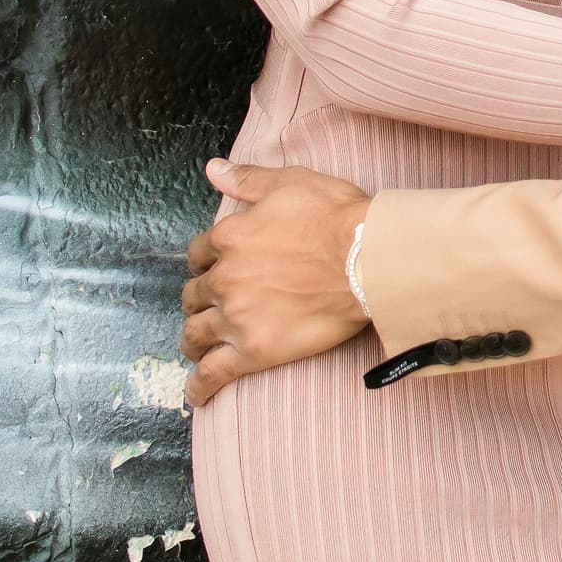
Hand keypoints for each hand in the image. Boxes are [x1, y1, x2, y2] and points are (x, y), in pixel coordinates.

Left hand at [179, 158, 372, 406]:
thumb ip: (247, 179)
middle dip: (199, 298)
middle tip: (210, 305)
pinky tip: (197, 393)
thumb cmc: (335, 216)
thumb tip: (213, 169)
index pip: (199, 253)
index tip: (213, 266)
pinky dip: (199, 386)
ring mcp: (237, 317)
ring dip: (195, 338)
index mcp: (230, 237)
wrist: (367, 259)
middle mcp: (225, 278)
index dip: (205, 260)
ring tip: (201, 344)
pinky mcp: (254, 351)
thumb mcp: (290, 183)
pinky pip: (213, 374)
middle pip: (194, 294)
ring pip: (196, 334)